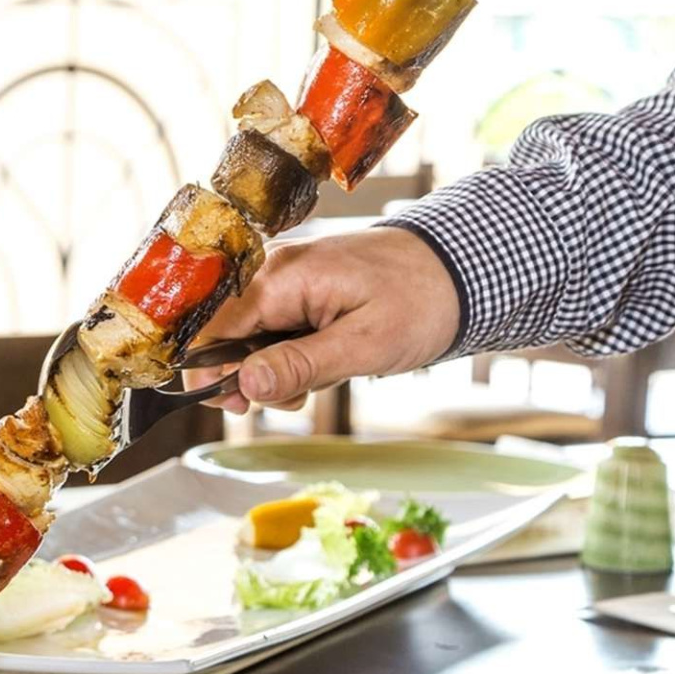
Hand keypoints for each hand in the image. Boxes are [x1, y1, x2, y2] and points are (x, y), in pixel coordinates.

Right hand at [189, 227, 460, 412]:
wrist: (463, 268)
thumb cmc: (422, 300)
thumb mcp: (363, 345)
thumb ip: (299, 365)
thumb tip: (245, 384)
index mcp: (281, 277)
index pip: (212, 328)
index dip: (211, 372)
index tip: (236, 405)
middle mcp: (272, 270)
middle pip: (225, 334)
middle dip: (250, 375)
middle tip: (292, 399)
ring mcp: (285, 277)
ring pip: (249, 336)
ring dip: (274, 368)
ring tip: (319, 378)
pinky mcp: (300, 287)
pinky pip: (273, 327)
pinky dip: (290, 353)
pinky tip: (322, 361)